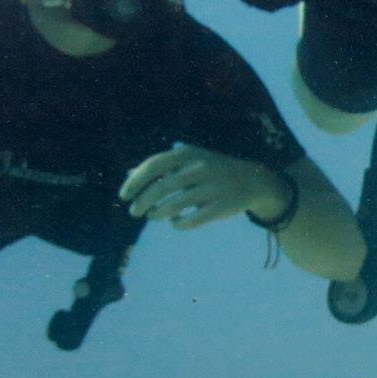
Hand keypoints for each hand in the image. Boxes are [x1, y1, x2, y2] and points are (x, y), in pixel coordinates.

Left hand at [121, 144, 281, 229]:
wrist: (253, 180)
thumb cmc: (212, 170)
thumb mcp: (189, 161)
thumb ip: (161, 167)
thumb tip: (129, 175)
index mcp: (188, 153)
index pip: (153, 166)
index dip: (135, 182)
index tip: (123, 196)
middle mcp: (199, 168)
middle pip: (161, 188)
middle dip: (142, 202)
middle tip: (134, 212)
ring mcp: (211, 188)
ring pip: (174, 206)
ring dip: (157, 214)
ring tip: (153, 216)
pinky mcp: (220, 208)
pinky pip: (190, 221)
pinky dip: (177, 224)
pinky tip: (175, 222)